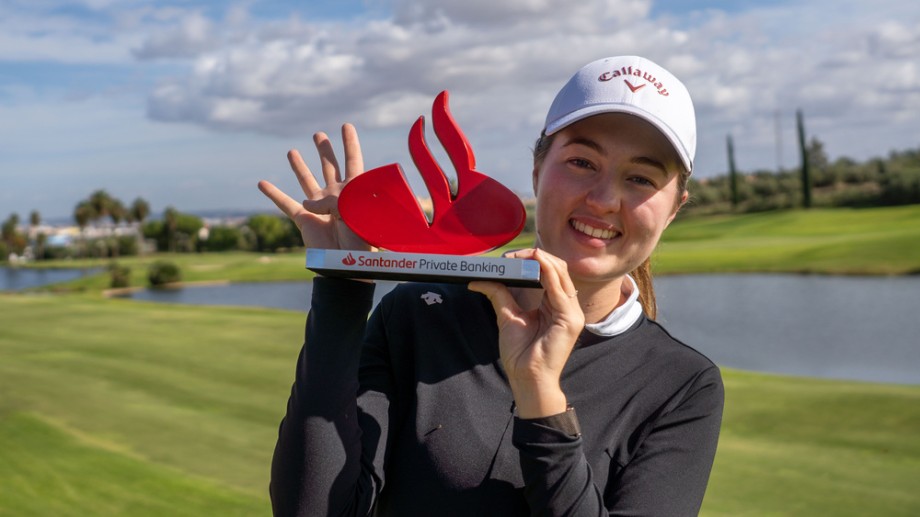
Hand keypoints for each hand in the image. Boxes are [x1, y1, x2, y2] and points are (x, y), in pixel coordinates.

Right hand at [258, 123, 375, 251]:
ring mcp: (321, 209)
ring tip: (292, 151)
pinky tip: (262, 183)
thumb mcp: (354, 209)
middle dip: (325, 151)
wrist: (348, 265)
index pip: (353, 161)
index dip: (350, 144)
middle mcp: (338, 198)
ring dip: (300, 167)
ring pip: (308, 182)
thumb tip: (310, 201)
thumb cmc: (359, 238)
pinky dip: (273, 194)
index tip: (346, 126)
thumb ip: (334, 197)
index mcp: (356, 192)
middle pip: (330, 168)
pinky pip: (285, 204)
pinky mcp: (305, 220)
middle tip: (319, 135)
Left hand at [469, 248, 584, 417]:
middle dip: (534, 257)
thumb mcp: (507, 316)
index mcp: (556, 306)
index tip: (508, 258)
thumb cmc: (520, 354)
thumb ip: (499, 295)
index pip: (551, 273)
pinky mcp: (570, 319)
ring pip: (560, 273)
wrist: (527, 379)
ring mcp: (572, 313)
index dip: (532, 261)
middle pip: (558, 269)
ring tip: (517, 257)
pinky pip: (559, 288)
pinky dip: (546, 271)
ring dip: (539, 260)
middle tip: (510, 256)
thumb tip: (480, 279)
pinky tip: (534, 262)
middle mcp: (568, 307)